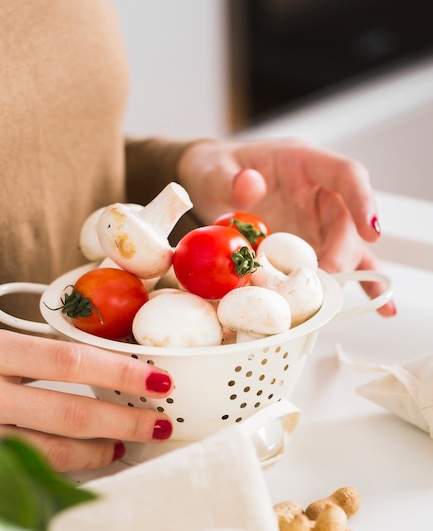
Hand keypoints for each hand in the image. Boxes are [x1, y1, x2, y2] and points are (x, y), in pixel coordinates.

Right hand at [0, 326, 173, 471]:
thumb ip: (22, 355)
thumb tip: (88, 365)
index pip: (70, 361)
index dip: (120, 372)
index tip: (157, 378)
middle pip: (71, 413)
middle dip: (124, 421)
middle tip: (157, 423)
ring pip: (52, 453)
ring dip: (99, 452)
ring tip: (125, 446)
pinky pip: (26, 472)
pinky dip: (62, 470)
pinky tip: (84, 465)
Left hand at [178, 138, 395, 316]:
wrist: (208, 184)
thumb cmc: (215, 170)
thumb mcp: (214, 170)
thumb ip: (229, 178)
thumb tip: (248, 185)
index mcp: (304, 162)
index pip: (346, 174)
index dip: (363, 201)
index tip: (372, 232)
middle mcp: (318, 192)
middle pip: (344, 222)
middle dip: (341, 254)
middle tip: (326, 282)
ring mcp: (315, 220)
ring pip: (347, 247)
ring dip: (355, 275)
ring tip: (364, 303)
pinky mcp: (308, 243)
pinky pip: (335, 263)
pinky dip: (354, 284)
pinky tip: (380, 308)